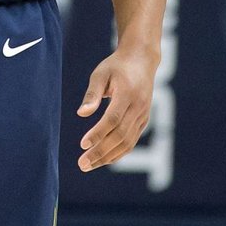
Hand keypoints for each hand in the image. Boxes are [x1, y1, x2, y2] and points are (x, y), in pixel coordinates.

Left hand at [76, 45, 158, 171]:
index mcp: (127, 94)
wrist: (141, 60)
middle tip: (82, 164)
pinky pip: (132, 140)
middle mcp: (138, 108)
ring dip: (108, 156)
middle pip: (120, 136)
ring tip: (88, 165)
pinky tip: (104, 159)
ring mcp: (143, 115)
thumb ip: (92, 94)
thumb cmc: (116, 66)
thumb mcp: (100, 74)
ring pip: (127, 142)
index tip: (82, 145)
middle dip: (101, 152)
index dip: (98, 133)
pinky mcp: (144, 120)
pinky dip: (119, 152)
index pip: (112, 120)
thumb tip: (81, 114)